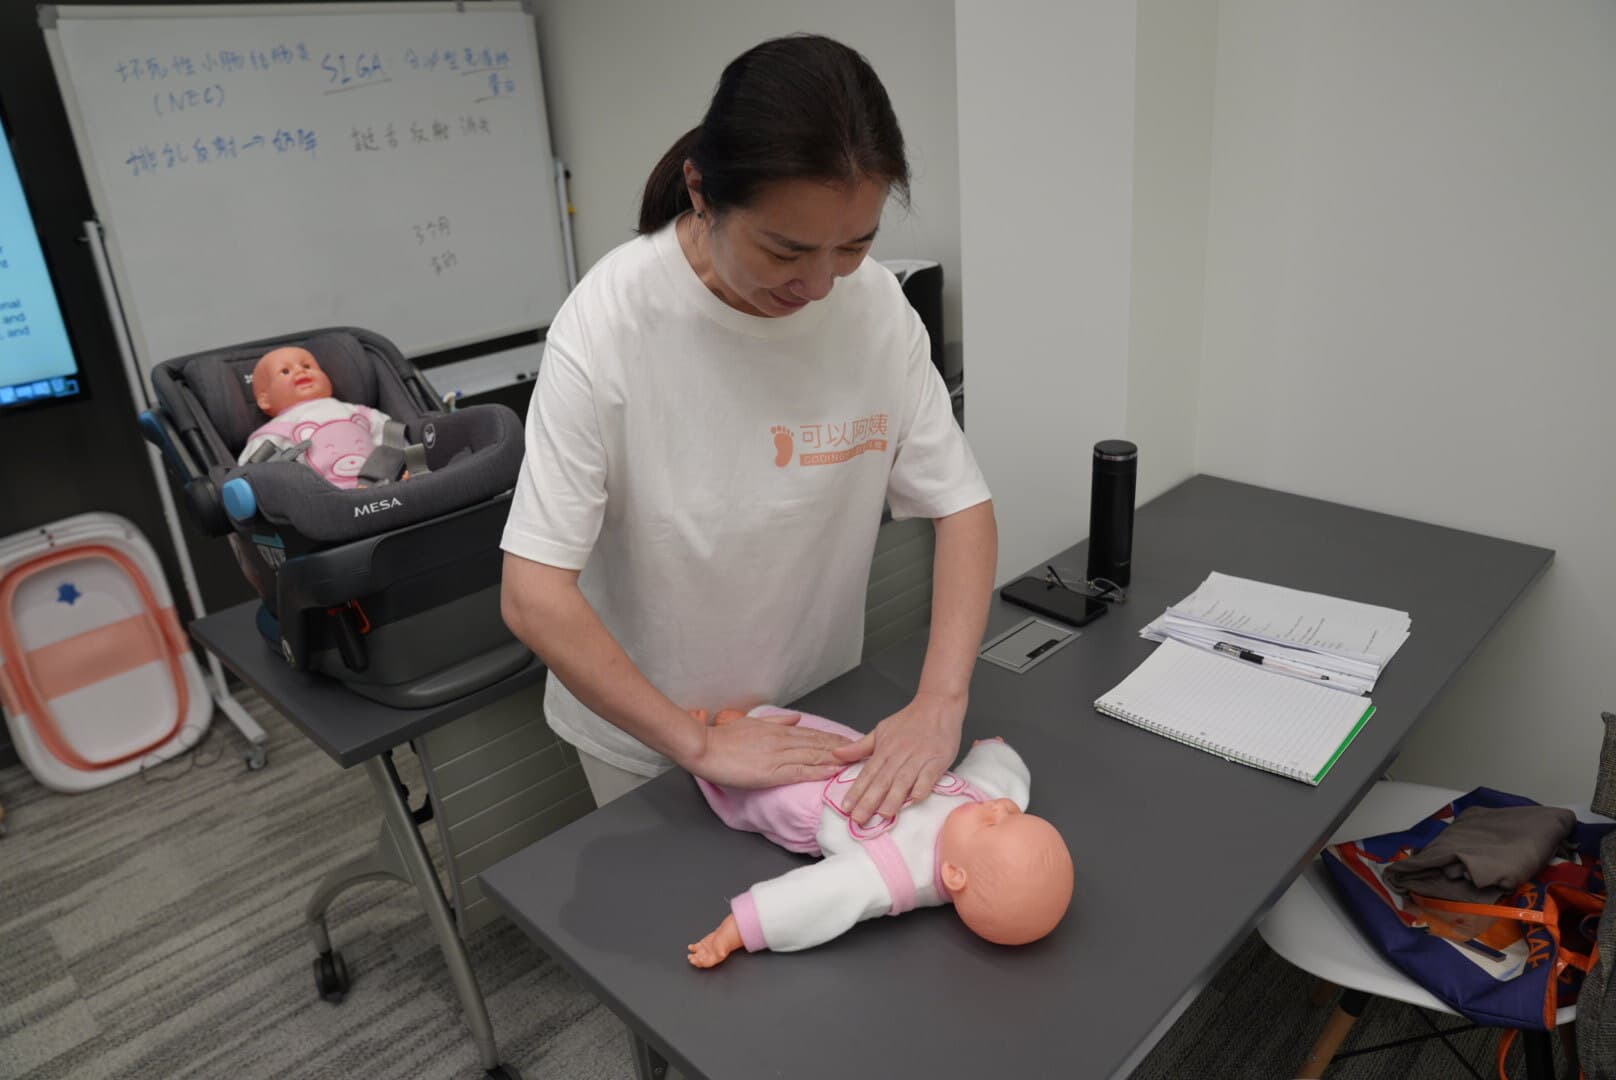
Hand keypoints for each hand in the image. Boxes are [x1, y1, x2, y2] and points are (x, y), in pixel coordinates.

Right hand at [678, 707, 850, 788]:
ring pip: (814, 755)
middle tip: (864, 750)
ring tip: (856, 760)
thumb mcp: (753, 723)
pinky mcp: (772, 770)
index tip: (852, 741)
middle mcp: (782, 740)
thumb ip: (777, 722)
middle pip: (819, 743)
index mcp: (778, 730)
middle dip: (843, 747)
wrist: (705, 747)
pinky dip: (819, 770)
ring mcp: (778, 755)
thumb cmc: (724, 738)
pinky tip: (833, 771)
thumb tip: (797, 718)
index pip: (813, 734)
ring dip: (837, 758)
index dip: (834, 738)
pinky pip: (801, 770)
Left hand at [687, 914, 743, 968]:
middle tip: (692, 959)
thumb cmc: (724, 943)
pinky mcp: (701, 946)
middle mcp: (707, 957)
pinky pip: (695, 948)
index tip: (699, 960)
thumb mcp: (723, 948)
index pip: (706, 963)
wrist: (723, 935)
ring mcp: (703, 951)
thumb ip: (722, 952)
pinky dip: (691, 948)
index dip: (702, 963)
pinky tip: (690, 947)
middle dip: (695, 961)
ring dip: (692, 956)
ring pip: (696, 955)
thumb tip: (721, 954)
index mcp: (713, 959)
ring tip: (689, 956)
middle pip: (700, 961)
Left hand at [832, 692, 965, 824]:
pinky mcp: (938, 760)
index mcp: (884, 749)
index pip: (867, 773)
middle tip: (859, 819)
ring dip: (893, 798)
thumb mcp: (881, 730)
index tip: (846, 807)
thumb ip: (860, 746)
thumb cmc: (909, 720)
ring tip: (883, 814)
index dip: (856, 791)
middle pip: (882, 780)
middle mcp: (899, 754)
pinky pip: (929, 775)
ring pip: (903, 780)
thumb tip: (836, 753)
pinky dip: (922, 787)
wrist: (938, 704)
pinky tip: (915, 800)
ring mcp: (919, 757)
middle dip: (869, 801)